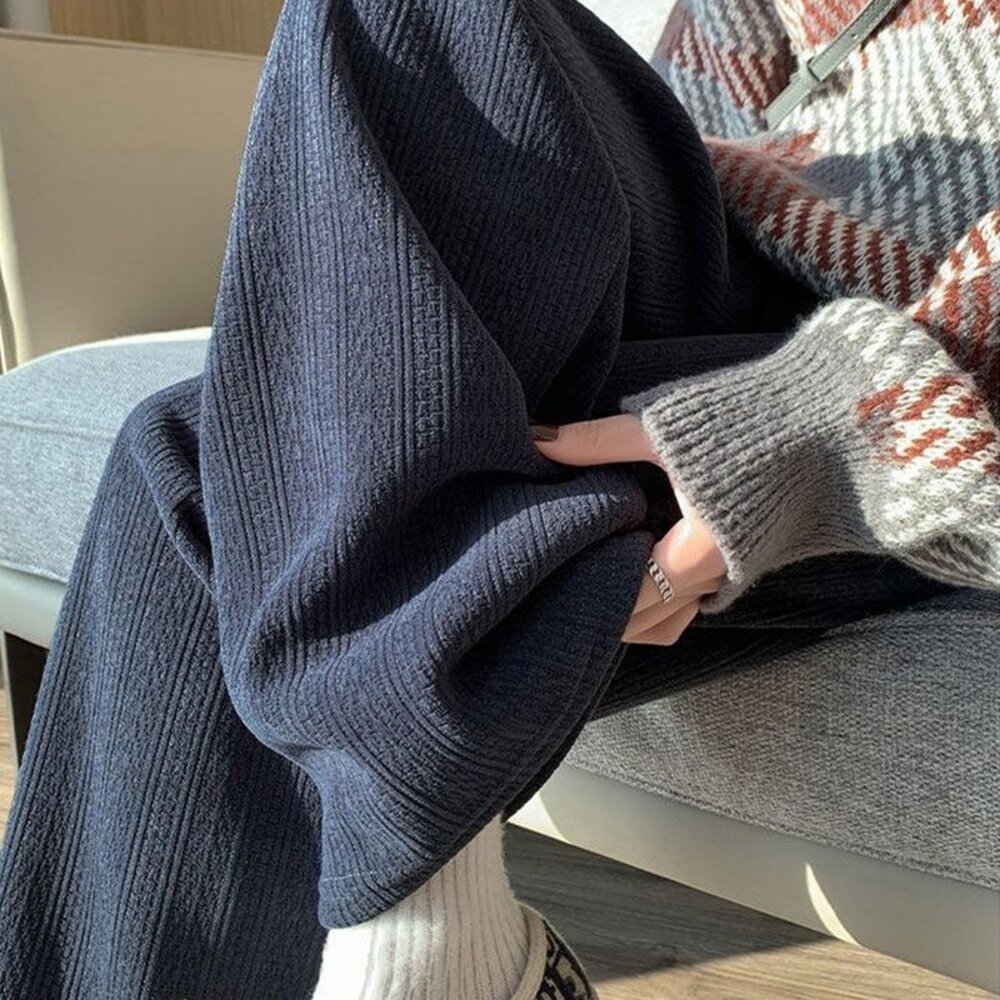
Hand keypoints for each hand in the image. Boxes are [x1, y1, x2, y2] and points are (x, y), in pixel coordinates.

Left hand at [531, 414, 725, 645]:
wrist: (834, 427)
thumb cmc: (746, 425)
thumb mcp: (662, 430)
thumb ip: (597, 441)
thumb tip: (536, 439)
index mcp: (694, 554)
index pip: (626, 598)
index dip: (588, 592)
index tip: (554, 575)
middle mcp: (713, 579)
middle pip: (644, 621)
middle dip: (604, 608)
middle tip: (561, 583)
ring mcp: (731, 579)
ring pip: (669, 621)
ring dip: (634, 611)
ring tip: (595, 581)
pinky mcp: (742, 568)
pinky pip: (691, 606)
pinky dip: (661, 602)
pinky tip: (636, 571)